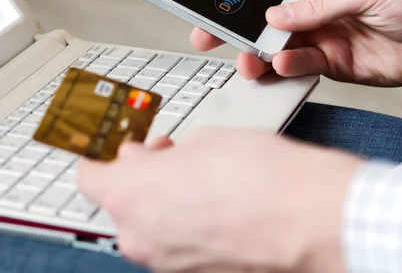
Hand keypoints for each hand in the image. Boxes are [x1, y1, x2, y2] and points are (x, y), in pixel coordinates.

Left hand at [77, 129, 362, 272]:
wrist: (312, 220)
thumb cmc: (262, 176)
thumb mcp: (203, 140)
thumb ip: (162, 154)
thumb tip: (153, 159)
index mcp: (130, 194)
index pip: (88, 176)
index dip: (104, 158)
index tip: (117, 151)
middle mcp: (138, 236)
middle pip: (120, 202)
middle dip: (139, 179)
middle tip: (168, 158)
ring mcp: (165, 263)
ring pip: (146, 226)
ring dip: (161, 204)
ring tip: (200, 182)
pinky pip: (173, 245)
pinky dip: (183, 228)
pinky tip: (215, 208)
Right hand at [192, 0, 401, 86]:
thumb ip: (317, 3)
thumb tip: (274, 15)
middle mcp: (311, 4)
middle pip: (259, 13)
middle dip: (232, 24)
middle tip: (207, 36)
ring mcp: (317, 34)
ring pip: (272, 44)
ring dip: (255, 53)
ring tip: (247, 62)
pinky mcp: (327, 62)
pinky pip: (296, 66)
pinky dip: (285, 68)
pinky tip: (282, 66)